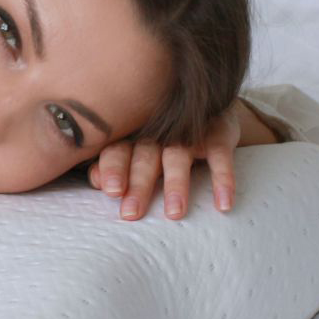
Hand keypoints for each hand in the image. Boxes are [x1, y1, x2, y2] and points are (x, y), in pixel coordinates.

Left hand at [86, 101, 244, 220]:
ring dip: (175, 184)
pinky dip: (223, 179)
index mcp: (131, 135)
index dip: (113, 169)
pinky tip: (223, 203)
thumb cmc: (160, 137)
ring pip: (178, 156)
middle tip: (132, 212)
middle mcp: (157, 131)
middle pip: (144, 156)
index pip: (117, 151)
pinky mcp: (218, 133)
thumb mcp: (136, 148)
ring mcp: (189, 130)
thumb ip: (112, 165)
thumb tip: (95, 181)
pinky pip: (220, 156)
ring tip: (174, 213)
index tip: (112, 191)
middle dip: (138, 184)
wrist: (208, 105)